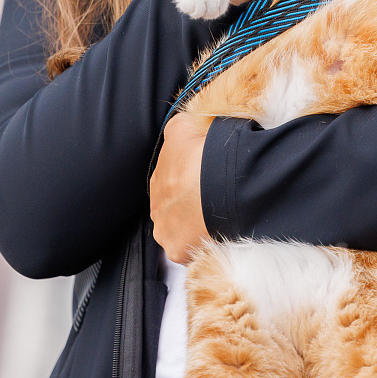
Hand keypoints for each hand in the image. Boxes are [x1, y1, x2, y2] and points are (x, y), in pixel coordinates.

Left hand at [150, 114, 211, 263]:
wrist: (220, 180)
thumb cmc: (205, 152)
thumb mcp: (182, 127)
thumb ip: (176, 131)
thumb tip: (180, 130)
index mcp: (157, 180)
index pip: (171, 184)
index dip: (190, 184)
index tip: (206, 183)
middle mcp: (156, 207)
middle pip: (174, 211)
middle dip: (191, 207)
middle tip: (214, 202)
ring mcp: (164, 230)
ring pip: (180, 232)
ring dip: (195, 228)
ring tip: (219, 220)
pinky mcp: (177, 250)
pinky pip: (192, 250)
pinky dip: (204, 244)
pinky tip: (220, 234)